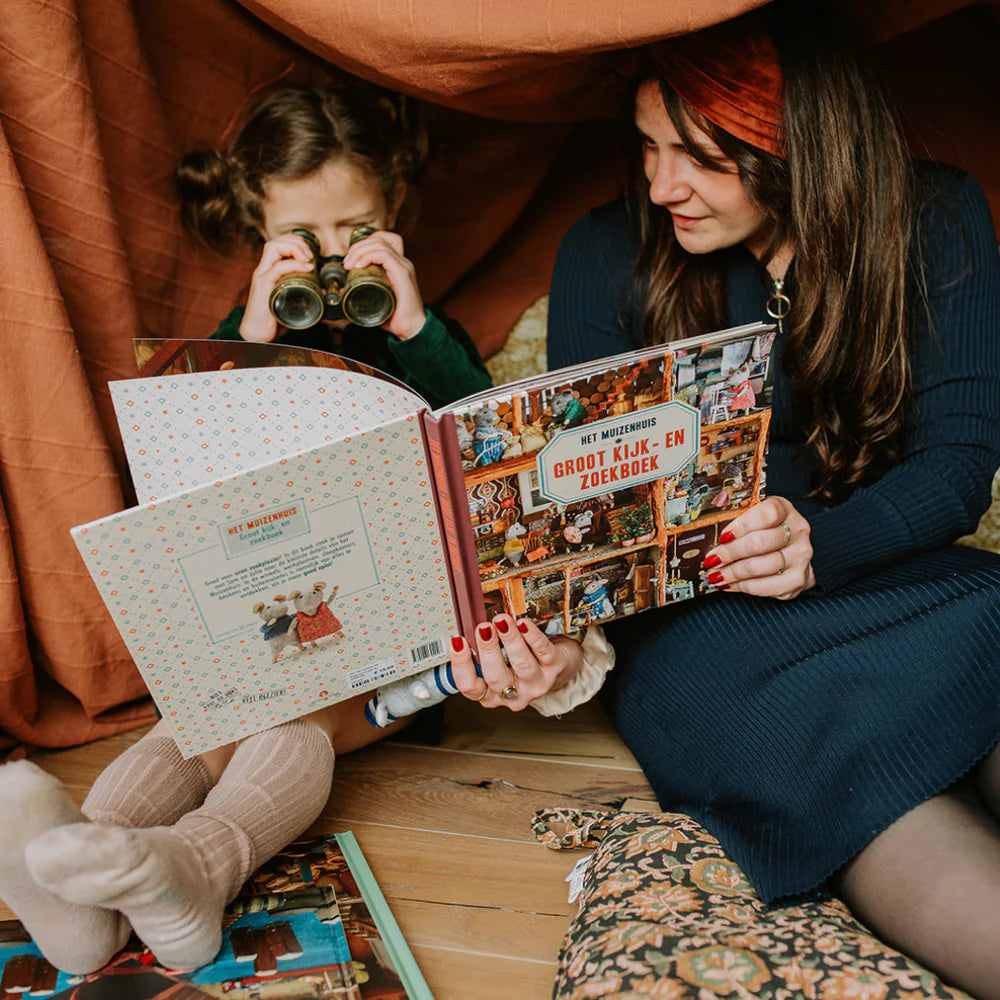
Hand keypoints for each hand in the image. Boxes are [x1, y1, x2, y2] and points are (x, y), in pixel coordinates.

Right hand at [239, 233, 314, 342]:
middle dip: (296, 243)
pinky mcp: (263, 286)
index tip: (310, 253)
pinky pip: (277, 268)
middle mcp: (263, 270)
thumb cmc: (273, 319)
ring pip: (273, 248)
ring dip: (294, 248)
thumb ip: (304, 295)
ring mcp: (262, 276)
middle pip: (275, 242)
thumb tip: (324, 294)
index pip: (278, 244)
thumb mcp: (291, 301)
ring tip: (308, 259)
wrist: (256, 335)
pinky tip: (307, 268)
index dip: (295, 242)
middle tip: (310, 255)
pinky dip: (294, 264)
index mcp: (269, 271)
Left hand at [342, 230, 425, 340]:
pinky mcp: (403, 273)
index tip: (350, 259)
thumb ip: (360, 294)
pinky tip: (360, 265)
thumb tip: (341, 292)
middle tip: (346, 262)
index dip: (364, 243)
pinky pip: (385, 255)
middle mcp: (402, 262)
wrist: (411, 329)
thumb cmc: (395, 316)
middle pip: (379, 239)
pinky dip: (369, 256)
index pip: (382, 240)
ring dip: (360, 251)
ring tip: (350, 264)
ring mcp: (404, 266)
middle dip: (358, 247)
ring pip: (380, 244)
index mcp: (397, 265)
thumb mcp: (374, 301)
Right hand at [450, 615, 582, 710]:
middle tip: (483, 628)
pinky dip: (532, 636)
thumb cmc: (521, 661)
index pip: (470, 687)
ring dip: (510, 640)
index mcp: (491, 694)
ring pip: (522, 665)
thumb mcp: (497, 663)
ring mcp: (536, 684)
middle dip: (488, 650)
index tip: (458, 642)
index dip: (462, 666)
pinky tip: (523, 623)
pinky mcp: (554, 668)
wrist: (558, 665)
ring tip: (502, 621)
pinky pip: (543, 651)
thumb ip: (481, 652)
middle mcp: (513, 694)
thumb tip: (467, 628)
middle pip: (496, 678)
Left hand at [703, 496, 815, 598]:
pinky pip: (764, 586)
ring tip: (715, 574)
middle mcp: (798, 531)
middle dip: (729, 553)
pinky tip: (729, 583)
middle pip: (759, 542)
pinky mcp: (797, 579)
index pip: (766, 514)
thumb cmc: (766, 532)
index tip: (722, 536)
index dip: (741, 526)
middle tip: (711, 559)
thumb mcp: (754, 517)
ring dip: (731, 572)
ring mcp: (800, 556)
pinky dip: (742, 586)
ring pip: (759, 566)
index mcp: (785, 509)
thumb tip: (706, 532)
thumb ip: (736, 519)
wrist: (793, 554)